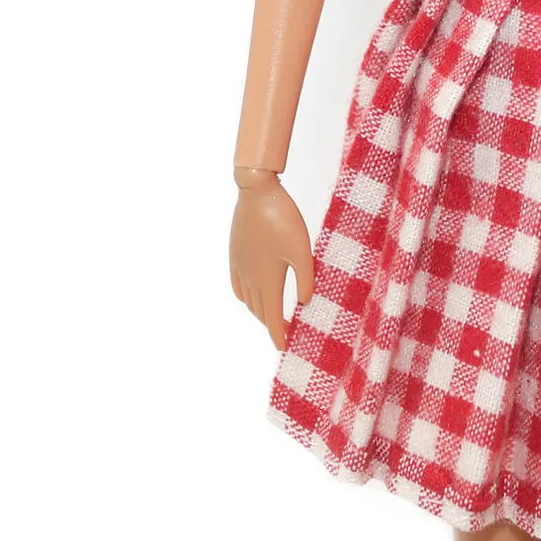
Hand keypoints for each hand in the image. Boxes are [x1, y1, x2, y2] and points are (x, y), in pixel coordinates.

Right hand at [229, 175, 314, 350]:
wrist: (256, 192)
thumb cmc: (284, 219)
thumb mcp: (302, 250)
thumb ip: (306, 278)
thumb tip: (305, 304)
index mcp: (268, 279)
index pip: (271, 317)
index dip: (277, 334)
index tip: (283, 347)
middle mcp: (250, 277)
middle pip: (259, 310)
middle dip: (270, 324)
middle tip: (282, 332)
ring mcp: (240, 265)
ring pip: (248, 299)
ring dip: (259, 311)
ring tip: (271, 316)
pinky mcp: (235, 253)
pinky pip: (237, 284)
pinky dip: (245, 296)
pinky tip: (249, 295)